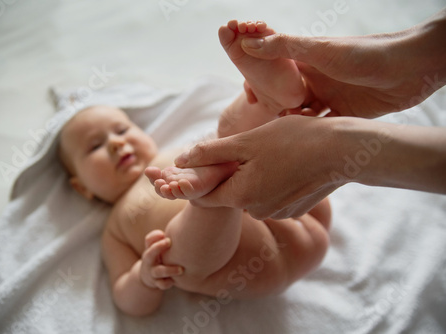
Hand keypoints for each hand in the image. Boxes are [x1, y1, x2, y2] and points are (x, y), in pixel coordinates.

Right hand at [140, 230, 183, 289]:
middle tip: (169, 241)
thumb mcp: (156, 247)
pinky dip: (168, 283)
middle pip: (149, 254)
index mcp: (150, 250)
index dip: (155, 237)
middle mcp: (149, 261)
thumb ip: (159, 238)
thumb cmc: (157, 257)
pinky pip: (162, 285)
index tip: (167, 236)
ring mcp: (152, 273)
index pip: (149, 241)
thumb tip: (162, 233)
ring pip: (158, 272)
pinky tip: (175, 281)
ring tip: (181, 269)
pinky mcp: (157, 283)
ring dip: (170, 270)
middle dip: (157, 247)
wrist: (147, 277)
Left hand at [174, 115, 341, 219]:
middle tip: (242, 146)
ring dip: (249, 175)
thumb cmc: (293, 140)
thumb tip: (180, 160)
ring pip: (249, 193)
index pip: (202, 196)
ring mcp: (276, 212)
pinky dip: (268, 180)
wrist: (342, 151)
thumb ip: (210, 153)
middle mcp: (256, 211)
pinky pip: (269, 195)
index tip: (197, 164)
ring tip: (268, 151)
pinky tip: (284, 162)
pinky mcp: (292, 209)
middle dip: (226, 172)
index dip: (194, 180)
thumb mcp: (246, 142)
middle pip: (228, 193)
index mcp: (240, 196)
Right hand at [241, 9, 445, 117]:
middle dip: (278, 110)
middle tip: (269, 125)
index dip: (262, 84)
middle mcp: (317, 80)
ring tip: (288, 135)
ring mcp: (332, 98)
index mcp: (307, 63)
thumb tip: (247, 44)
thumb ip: (284, 48)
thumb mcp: (320, 50)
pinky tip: (309, 144)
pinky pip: (325, 128)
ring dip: (296, 125)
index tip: (250, 98)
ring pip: (305, 116)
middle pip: (289, 98)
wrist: (411, 68)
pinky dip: (317, 135)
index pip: (277, 73)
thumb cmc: (365, 53)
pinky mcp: (347, 115)